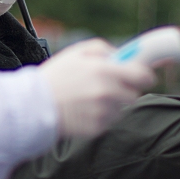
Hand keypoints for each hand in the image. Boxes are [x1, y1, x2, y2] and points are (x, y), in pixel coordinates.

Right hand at [38, 39, 154, 137]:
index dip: (145, 75)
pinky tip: (83, 110)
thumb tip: (123, 56)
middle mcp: (107, 93)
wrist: (34, 105)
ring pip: (121, 109)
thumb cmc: (55, 77)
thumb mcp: (77, 52)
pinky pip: (109, 121)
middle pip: (134, 94)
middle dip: (125, 90)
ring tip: (89, 99)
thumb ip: (104, 49)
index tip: (143, 76)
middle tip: (109, 87)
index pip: (142, 75)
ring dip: (112, 104)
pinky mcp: (97, 129)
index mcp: (104, 71)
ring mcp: (103, 113)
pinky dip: (100, 117)